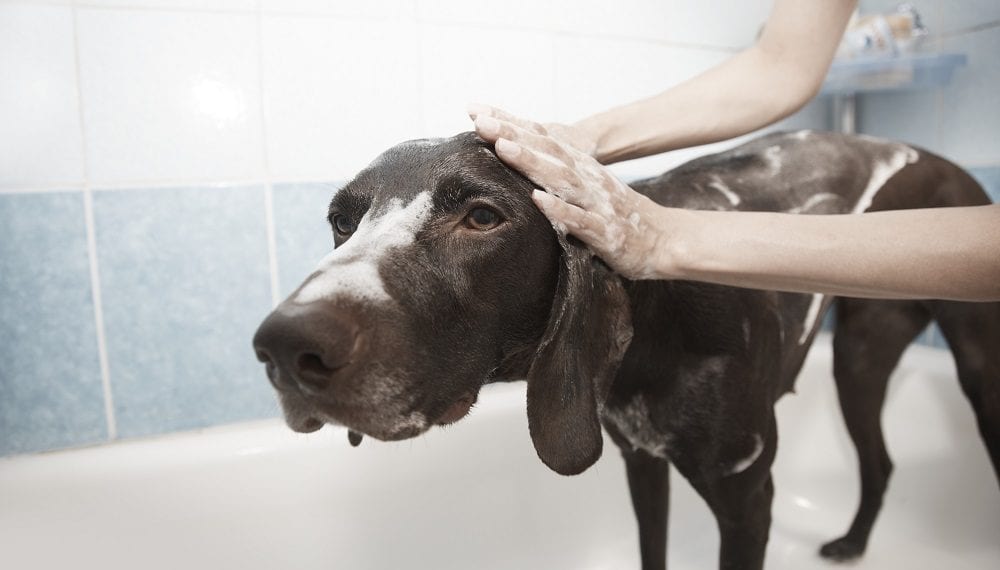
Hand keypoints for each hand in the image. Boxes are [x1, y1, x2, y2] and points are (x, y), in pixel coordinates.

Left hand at [468, 105, 674, 279]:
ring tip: (504, 148)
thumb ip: (558, 176)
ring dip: (532, 163)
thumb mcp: (587, 189)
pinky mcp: (606, 232)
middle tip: (481, 121)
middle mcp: (587, 179)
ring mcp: (597, 204)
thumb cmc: (618, 216)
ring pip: (562, 179)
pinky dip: (560, 210)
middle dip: (513, 135)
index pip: (542, 139)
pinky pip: (580, 220)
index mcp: (580, 168)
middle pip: (547, 152)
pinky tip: (538, 200)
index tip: (477, 112)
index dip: (511, 124)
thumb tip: (521, 163)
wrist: (665, 240)